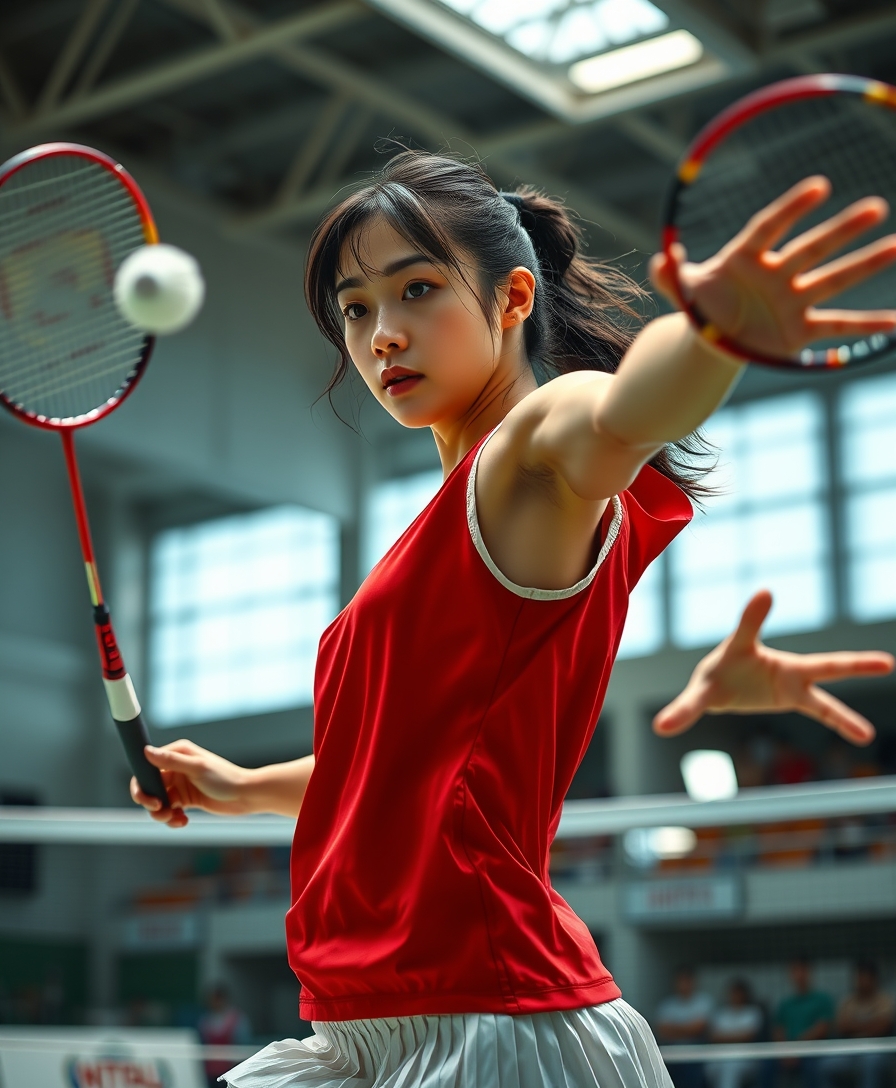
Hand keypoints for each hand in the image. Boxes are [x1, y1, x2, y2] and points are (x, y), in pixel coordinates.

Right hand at [130, 740, 252, 827]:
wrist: (246, 796)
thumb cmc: (225, 778)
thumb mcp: (197, 768)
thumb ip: (172, 761)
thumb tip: (146, 751)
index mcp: (178, 753)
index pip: (147, 767)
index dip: (142, 784)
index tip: (149, 800)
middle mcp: (177, 767)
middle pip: (150, 787)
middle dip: (151, 802)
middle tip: (161, 812)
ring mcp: (181, 784)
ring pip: (159, 802)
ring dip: (162, 814)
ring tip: (175, 819)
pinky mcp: (187, 799)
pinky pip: (170, 811)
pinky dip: (172, 818)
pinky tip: (183, 821)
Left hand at [650, 176, 895, 357]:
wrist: (713, 339)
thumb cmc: (701, 307)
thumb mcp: (683, 292)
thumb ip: (672, 278)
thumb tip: (660, 261)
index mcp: (746, 257)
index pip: (770, 228)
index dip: (792, 209)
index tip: (820, 187)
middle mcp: (777, 274)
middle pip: (813, 248)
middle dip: (843, 230)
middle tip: (876, 207)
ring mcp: (793, 301)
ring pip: (834, 280)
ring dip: (866, 264)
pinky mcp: (800, 330)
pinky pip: (838, 327)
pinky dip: (866, 326)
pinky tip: (894, 323)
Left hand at [653, 590, 892, 744]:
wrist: (721, 685)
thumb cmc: (716, 674)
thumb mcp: (702, 687)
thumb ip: (685, 707)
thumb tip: (660, 726)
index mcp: (753, 651)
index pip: (751, 629)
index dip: (754, 613)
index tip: (763, 592)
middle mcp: (783, 666)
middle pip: (822, 664)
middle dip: (853, 663)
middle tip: (886, 662)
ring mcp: (792, 684)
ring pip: (824, 698)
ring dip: (845, 715)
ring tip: (867, 735)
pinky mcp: (794, 699)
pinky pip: (822, 712)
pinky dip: (841, 722)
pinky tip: (863, 736)